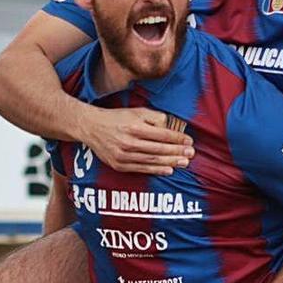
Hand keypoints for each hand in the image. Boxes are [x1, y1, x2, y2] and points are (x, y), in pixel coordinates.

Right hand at [75, 107, 194, 175]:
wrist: (91, 127)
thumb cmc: (117, 118)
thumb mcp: (136, 111)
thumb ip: (155, 117)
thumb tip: (172, 126)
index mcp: (135, 127)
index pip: (162, 135)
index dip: (177, 139)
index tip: (189, 141)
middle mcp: (129, 142)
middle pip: (159, 149)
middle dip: (177, 152)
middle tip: (191, 154)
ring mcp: (123, 155)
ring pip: (152, 160)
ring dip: (170, 162)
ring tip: (184, 163)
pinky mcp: (119, 165)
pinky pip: (141, 169)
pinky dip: (156, 170)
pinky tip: (169, 170)